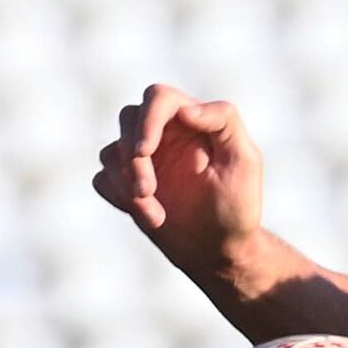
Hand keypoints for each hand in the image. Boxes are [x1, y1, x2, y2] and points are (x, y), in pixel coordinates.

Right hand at [92, 84, 264, 278]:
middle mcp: (163, 133)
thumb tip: (186, 108)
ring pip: (111, 152)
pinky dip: (120, 199)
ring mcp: (142, 158)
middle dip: (133, 159)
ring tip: (157, 215)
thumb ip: (224, 122)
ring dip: (128, 186)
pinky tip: (151, 217)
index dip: (147, 119)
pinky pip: (103, 179)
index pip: (158, 97)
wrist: (220, 249)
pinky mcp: (125, 183)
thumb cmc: (239, 205)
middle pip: (128, 119)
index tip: (145, 151)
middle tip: (148, 192)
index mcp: (190, 121)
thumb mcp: (245, 161)